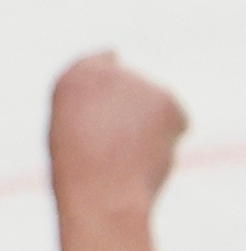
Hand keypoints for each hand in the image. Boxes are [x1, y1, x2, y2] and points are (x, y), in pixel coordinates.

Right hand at [49, 51, 183, 250]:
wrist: (101, 190)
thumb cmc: (81, 172)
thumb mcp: (76, 132)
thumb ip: (100, 108)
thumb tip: (139, 99)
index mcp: (73, 77)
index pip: (102, 61)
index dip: (111, 82)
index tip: (111, 101)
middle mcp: (105, 70)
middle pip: (132, 86)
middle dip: (132, 111)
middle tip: (115, 145)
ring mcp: (137, 81)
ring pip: (154, 103)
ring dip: (148, 125)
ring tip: (126, 154)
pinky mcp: (166, 98)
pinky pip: (177, 117)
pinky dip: (168, 136)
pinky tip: (145, 152)